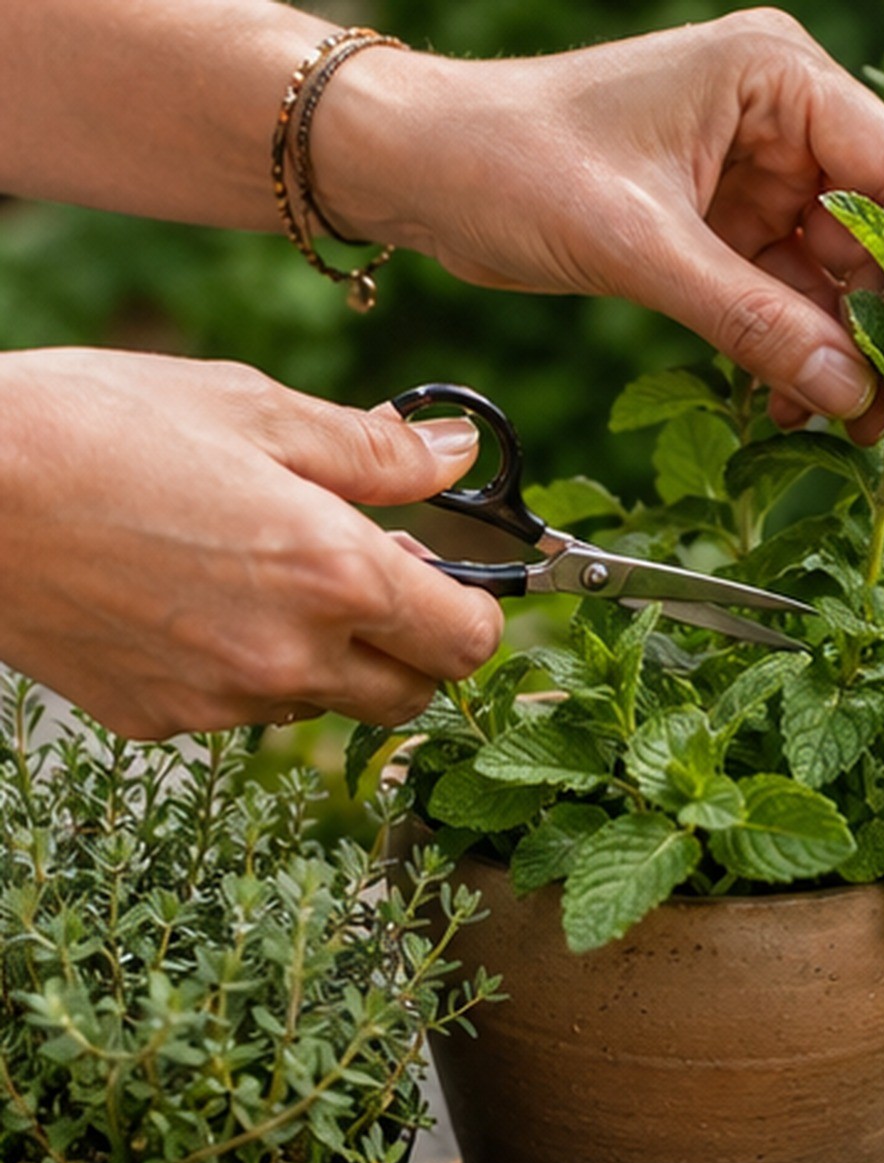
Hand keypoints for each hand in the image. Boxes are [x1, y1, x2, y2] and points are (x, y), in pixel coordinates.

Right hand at [0, 349, 503, 738]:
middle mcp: (292, 655)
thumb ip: (372, 451)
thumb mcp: (250, 407)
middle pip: (412, 695)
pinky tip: (194, 604)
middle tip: (360, 574)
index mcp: (335, 576)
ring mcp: (224, 700)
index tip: (446, 579)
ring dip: (328, 656)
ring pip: (326, 703)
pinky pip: (243, 709)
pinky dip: (247, 669)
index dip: (473, 611)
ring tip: (259, 574)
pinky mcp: (163, 720)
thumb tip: (454, 456)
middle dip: (410, 646)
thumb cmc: (95, 426)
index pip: (468, 643)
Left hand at [324, 10, 883, 432]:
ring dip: (857, 356)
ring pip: (852, 280)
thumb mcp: (639, 244)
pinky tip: (791, 409)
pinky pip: (797, 305)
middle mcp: (788, 124)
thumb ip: (752, 321)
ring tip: (853, 429)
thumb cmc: (512, 162)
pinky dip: (803, 359)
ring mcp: (765, 181)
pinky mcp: (732, 233)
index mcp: (780, 80)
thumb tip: (854, 393)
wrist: (423, 169)